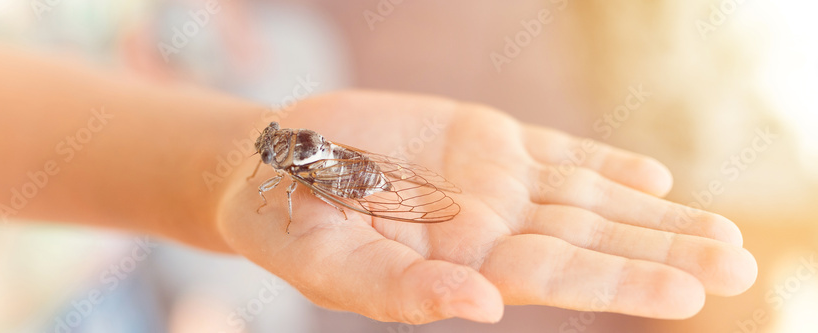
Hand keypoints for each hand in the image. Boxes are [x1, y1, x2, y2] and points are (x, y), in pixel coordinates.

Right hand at [216, 91, 756, 323]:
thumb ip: (404, 292)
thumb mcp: (333, 265)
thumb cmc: (287, 228)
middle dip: (663, 252)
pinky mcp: (483, 139)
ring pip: (588, 197)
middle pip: (593, 240)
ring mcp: (492, 182)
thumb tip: (483, 306)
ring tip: (722, 234)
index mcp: (463, 265)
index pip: (560, 278)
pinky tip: (653, 175)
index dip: (622, 283)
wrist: (270, 168)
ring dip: (654, 214)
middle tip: (737, 265)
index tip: (690, 291)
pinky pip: (556, 152)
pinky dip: (605, 162)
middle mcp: (491, 228)